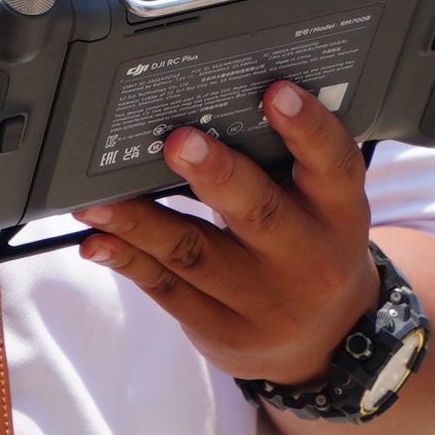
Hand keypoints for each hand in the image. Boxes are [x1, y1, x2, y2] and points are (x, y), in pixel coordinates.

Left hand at [70, 80, 378, 387]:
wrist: (325, 343)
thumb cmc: (309, 246)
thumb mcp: (320, 207)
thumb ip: (280, 163)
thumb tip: (204, 106)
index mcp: (338, 215)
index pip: (334, 166)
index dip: (308, 128)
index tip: (277, 91)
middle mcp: (307, 260)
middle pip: (260, 213)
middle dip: (218, 175)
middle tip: (180, 141)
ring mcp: (263, 302)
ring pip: (195, 253)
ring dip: (141, 222)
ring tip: (99, 199)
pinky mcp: (221, 330)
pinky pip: (166, 289)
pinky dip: (127, 260)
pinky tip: (96, 240)